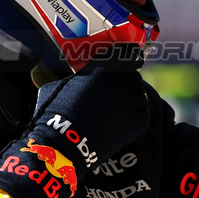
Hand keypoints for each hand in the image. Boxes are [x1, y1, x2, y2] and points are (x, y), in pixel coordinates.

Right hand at [35, 59, 150, 161]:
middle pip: (134, 78)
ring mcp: (128, 102)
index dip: (126, 61)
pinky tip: (124, 125)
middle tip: (120, 94)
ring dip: (133, 102)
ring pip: (140, 97)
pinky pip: (143, 116)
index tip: (126, 65)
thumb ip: (69, 80)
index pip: (124, 56)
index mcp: (100, 69)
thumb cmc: (55, 114)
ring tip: (121, 111)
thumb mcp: (57, 87)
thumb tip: (65, 81)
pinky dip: (136, 120)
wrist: (65, 141)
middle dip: (128, 85)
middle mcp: (118, 82)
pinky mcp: (135, 122)